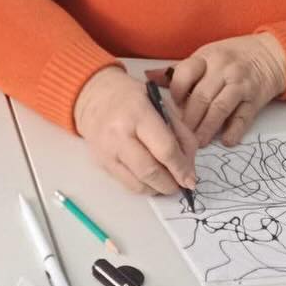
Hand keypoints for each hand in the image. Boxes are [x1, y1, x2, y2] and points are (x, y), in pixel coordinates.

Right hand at [73, 67, 198, 195]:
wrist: (94, 96)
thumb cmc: (132, 97)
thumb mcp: (160, 102)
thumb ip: (179, 130)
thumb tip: (189, 164)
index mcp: (138, 113)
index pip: (165, 148)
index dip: (181, 168)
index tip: (191, 179)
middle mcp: (119, 134)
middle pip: (150, 171)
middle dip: (170, 184)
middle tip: (182, 185)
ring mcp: (107, 151)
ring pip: (138, 184)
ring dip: (158, 189)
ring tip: (168, 183)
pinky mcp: (101, 163)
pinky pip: (126, 184)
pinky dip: (143, 187)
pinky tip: (152, 181)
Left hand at [167, 34, 285, 146]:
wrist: (270, 54)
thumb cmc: (231, 57)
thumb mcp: (206, 56)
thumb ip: (181, 70)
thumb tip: (148, 78)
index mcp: (207, 57)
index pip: (185, 74)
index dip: (175, 95)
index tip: (170, 111)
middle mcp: (224, 69)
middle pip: (201, 97)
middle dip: (189, 120)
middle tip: (179, 138)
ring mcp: (241, 84)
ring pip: (220, 108)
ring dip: (207, 129)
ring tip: (197, 144)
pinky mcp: (256, 99)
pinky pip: (244, 117)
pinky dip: (234, 130)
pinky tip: (225, 140)